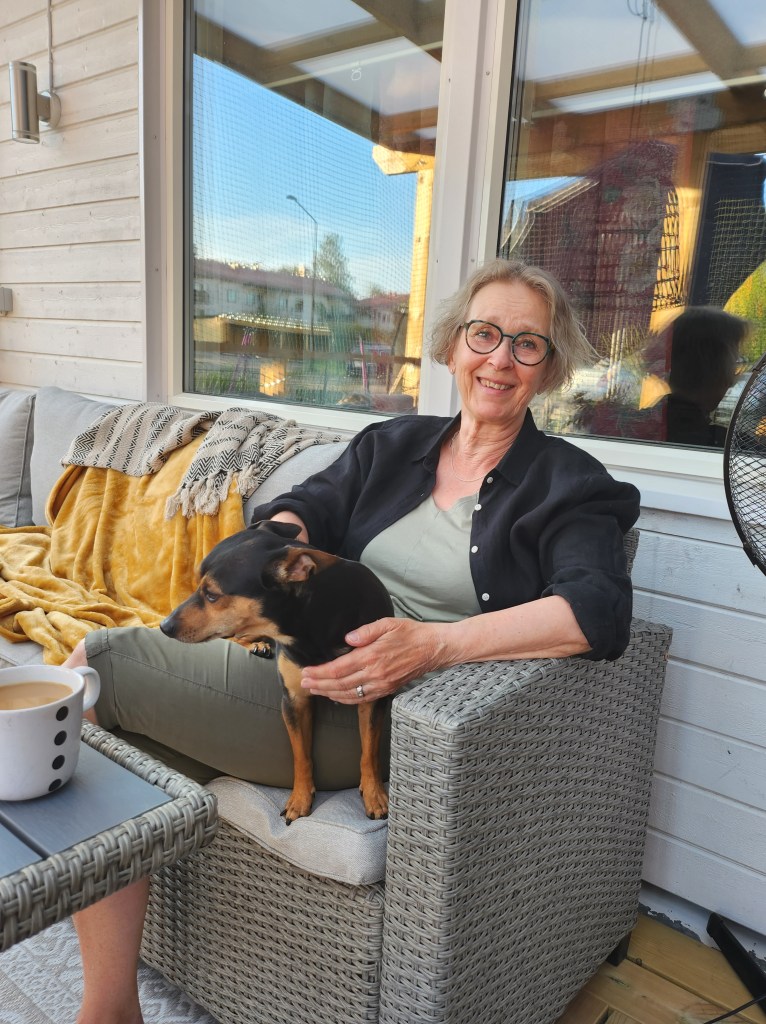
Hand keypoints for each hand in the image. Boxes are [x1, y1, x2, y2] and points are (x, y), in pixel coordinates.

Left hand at [301, 618, 446, 703]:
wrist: (434, 649)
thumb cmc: (411, 633)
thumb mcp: (388, 624)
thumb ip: (365, 631)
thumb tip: (347, 639)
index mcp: (372, 656)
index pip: (338, 669)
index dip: (319, 673)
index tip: (306, 672)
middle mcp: (375, 674)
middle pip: (339, 685)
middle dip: (319, 685)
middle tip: (303, 683)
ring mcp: (381, 685)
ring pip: (349, 695)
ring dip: (329, 693)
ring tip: (314, 690)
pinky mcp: (387, 690)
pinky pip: (362, 699)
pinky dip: (346, 699)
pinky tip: (336, 696)